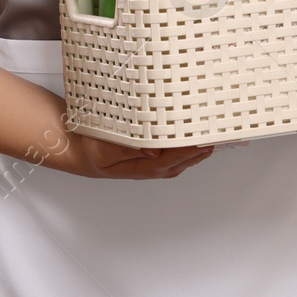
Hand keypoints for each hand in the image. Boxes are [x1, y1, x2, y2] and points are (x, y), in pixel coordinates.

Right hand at [57, 134, 215, 178]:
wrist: (78, 150)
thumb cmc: (91, 150)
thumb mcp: (104, 149)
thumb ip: (128, 150)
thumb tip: (153, 151)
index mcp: (141, 166)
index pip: (173, 159)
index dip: (190, 150)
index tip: (204, 139)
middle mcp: (151, 165)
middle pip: (184, 158)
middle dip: (201, 147)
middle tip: (218, 131)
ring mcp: (153, 159)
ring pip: (183, 154)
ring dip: (198, 144)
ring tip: (213, 130)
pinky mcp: (153, 150)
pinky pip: (176, 147)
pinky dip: (188, 140)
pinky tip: (195, 132)